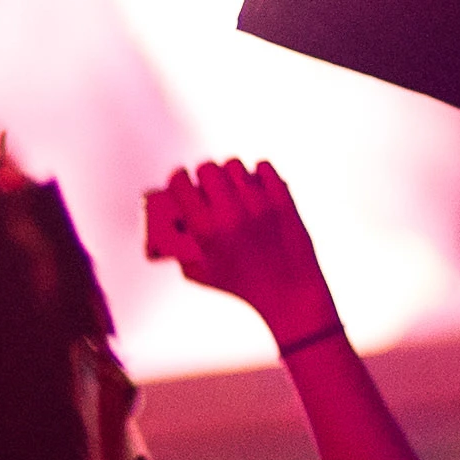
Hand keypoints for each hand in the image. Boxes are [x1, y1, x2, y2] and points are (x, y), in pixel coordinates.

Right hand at [145, 161, 343, 351]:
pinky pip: (264, 167)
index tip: (180, 178)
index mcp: (205, 230)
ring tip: (234, 182)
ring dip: (230, 171)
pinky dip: (259, 171)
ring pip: (234, 164)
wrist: (288, 294)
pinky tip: (256, 181)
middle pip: (207, 168)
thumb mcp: (200, 273)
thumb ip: (179, 249)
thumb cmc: (241, 286)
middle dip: (203, 173)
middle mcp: (229, 214)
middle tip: (208, 182)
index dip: (177, 177)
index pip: (180, 183)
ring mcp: (258, 205)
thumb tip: (171, 224)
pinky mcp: (282, 200)